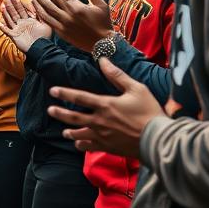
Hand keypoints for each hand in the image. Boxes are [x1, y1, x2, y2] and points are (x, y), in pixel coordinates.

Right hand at [0, 0, 51, 51]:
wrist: (41, 49)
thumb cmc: (45, 37)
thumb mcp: (45, 22)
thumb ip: (40, 12)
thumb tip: (35, 1)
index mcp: (29, 20)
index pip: (23, 10)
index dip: (18, 3)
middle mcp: (22, 24)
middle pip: (15, 13)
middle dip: (11, 5)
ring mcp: (17, 30)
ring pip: (10, 19)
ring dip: (5, 13)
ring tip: (2, 5)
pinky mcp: (14, 36)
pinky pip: (6, 31)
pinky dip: (2, 27)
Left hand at [30, 0, 111, 51]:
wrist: (103, 43)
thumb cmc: (103, 22)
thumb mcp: (100, 4)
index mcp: (77, 5)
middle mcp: (68, 13)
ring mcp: (63, 23)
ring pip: (47, 8)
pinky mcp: (61, 32)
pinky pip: (47, 20)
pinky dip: (40, 13)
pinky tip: (35, 7)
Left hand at [48, 58, 163, 158]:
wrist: (158, 139)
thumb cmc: (149, 112)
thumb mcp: (136, 89)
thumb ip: (117, 75)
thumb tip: (103, 60)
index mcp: (105, 105)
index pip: (79, 97)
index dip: (64, 93)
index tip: (53, 91)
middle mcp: (99, 121)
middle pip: (73, 118)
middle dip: (60, 113)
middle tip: (50, 110)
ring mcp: (102, 136)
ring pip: (79, 135)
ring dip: (70, 132)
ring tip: (64, 131)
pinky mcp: (108, 147)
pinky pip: (90, 148)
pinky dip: (82, 146)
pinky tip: (79, 144)